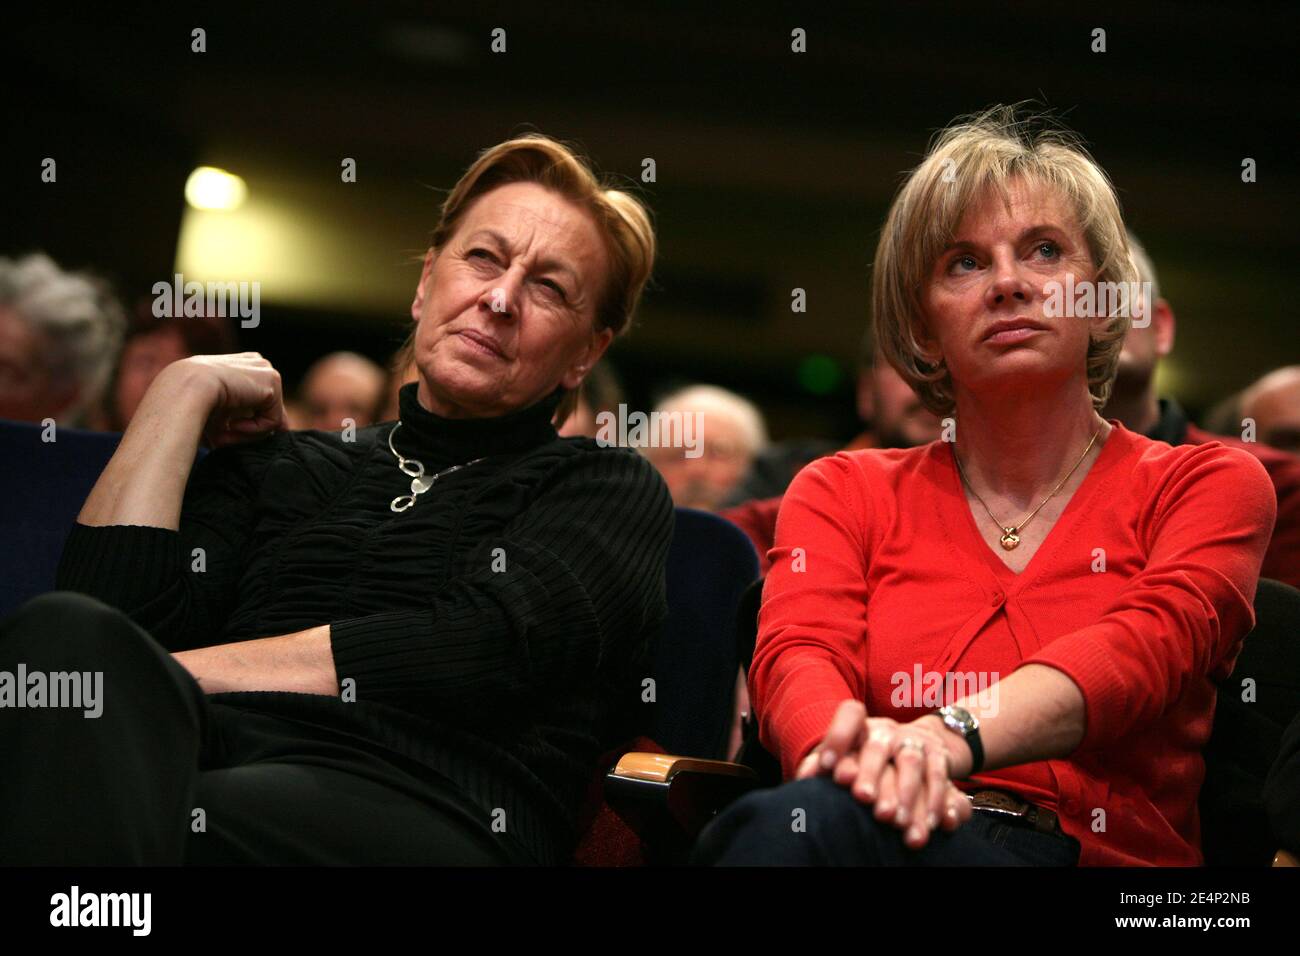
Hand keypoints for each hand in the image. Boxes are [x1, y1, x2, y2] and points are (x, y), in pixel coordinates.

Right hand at [153, 352, 287, 447]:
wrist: (185, 389)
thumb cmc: (191, 404)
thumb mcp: (218, 412)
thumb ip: (240, 420)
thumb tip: (266, 435)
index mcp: (243, 365)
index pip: (262, 398)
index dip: (255, 422)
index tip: (235, 434)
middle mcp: (258, 364)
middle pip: (271, 408)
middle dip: (252, 430)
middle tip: (224, 439)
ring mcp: (267, 371)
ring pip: (270, 418)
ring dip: (247, 434)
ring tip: (224, 434)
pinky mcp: (272, 382)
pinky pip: (272, 421)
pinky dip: (253, 430)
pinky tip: (232, 425)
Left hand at [794, 700, 973, 847]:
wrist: (915, 743)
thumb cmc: (867, 757)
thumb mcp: (846, 755)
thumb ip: (822, 764)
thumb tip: (803, 778)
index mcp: (862, 727)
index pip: (850, 716)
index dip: (838, 737)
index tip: (830, 768)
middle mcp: (887, 730)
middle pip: (878, 747)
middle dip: (871, 774)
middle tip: (864, 799)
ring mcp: (914, 741)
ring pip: (911, 763)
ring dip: (906, 794)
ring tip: (897, 822)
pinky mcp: (938, 756)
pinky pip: (940, 776)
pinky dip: (937, 801)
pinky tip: (931, 824)